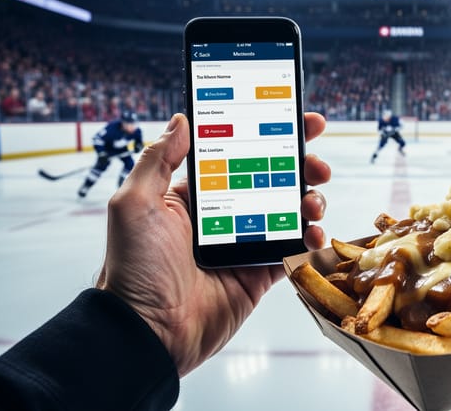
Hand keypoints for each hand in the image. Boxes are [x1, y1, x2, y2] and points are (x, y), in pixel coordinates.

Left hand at [96, 112, 331, 375]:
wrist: (148, 331)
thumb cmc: (133, 267)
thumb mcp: (134, 204)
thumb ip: (158, 160)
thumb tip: (181, 120)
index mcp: (197, 196)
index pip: (239, 156)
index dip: (268, 136)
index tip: (295, 119)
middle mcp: (225, 216)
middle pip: (274, 180)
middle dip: (301, 165)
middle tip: (318, 163)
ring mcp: (245, 244)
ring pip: (290, 210)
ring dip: (310, 199)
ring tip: (314, 201)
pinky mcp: (259, 274)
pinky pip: (293, 250)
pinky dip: (310, 239)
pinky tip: (314, 233)